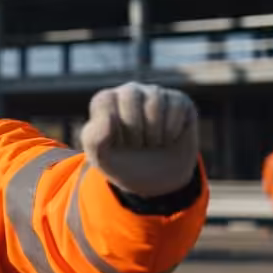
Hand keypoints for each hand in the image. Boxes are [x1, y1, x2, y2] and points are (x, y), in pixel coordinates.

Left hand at [79, 82, 198, 197]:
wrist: (156, 180)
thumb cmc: (123, 164)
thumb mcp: (101, 158)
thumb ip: (94, 139)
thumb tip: (109, 117)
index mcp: (105, 101)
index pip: (105, 100)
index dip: (112, 127)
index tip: (117, 143)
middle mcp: (129, 92)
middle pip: (130, 95)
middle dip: (135, 128)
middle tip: (137, 144)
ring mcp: (155, 95)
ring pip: (155, 99)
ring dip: (154, 131)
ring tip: (152, 142)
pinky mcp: (178, 101)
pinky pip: (177, 106)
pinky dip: (172, 130)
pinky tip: (168, 138)